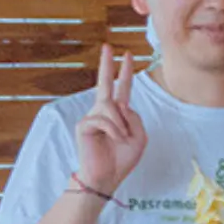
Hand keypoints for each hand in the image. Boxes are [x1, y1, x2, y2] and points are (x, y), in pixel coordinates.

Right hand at [72, 44, 146, 194]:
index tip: (127, 55)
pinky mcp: (84, 125)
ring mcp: (92, 117)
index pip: (122, 88)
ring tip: (122, 139)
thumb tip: (121, 105)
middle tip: (108, 46)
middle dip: (107, 64)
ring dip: (121, 124)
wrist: (107, 176)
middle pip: (105, 83)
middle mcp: (104, 111)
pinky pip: (104, 119)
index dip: (124, 72)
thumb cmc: (122, 158)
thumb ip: (135, 117)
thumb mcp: (139, 136)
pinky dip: (114, 130)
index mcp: (119, 113)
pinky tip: (114, 140)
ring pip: (111, 107)